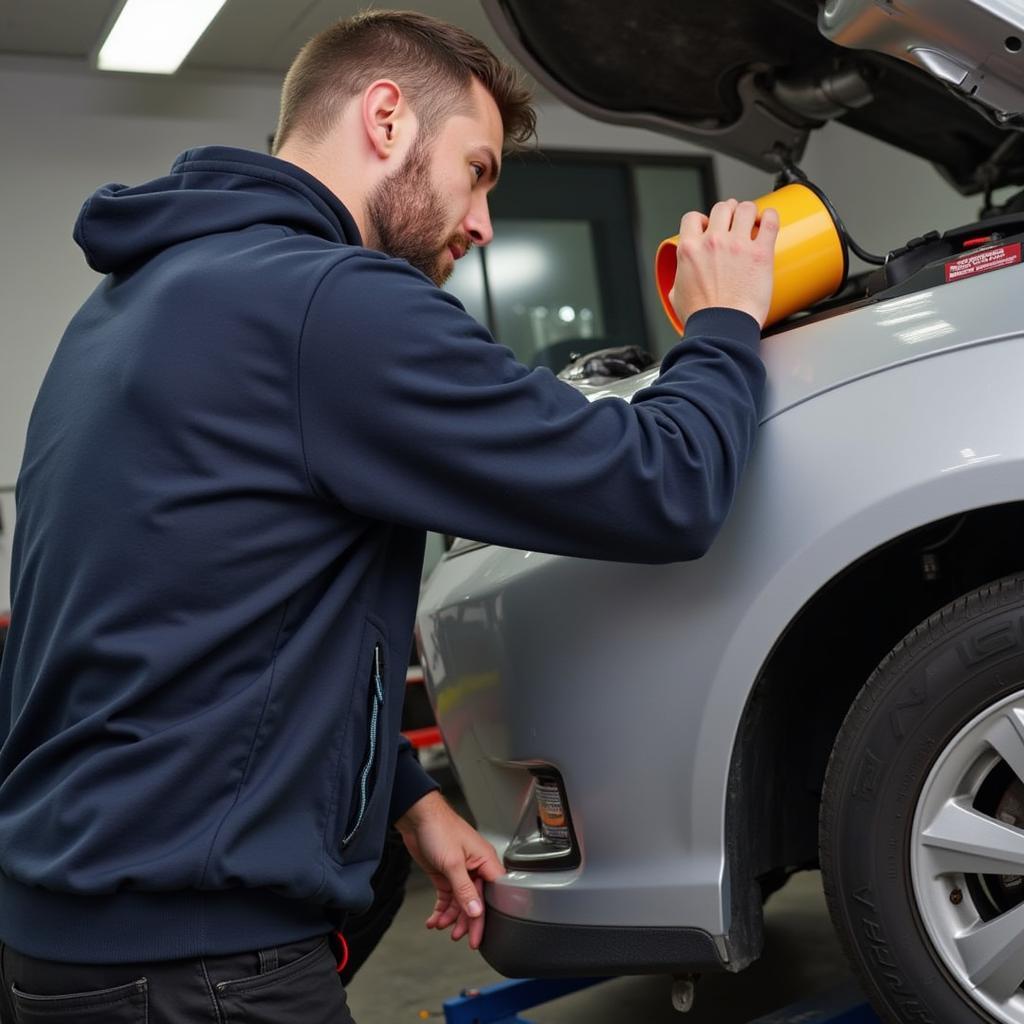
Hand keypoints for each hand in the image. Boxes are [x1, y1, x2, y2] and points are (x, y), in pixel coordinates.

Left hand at [395, 790, 504, 949]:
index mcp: (485, 861)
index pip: (492, 895)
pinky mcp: (445, 874)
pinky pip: (447, 897)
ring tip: (440, 926)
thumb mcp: (453, 862)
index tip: (478, 936)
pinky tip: (434, 919)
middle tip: (459, 938)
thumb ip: (465, 890)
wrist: (417, 817)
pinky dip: (441, 910)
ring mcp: (460, 872)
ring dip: (451, 916)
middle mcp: (475, 867)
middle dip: (466, 921)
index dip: (485, 917)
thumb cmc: (439, 828)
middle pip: (476, 902)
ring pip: (460, 902)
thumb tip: (476, 912)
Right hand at [668, 199, 779, 328]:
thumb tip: (680, 278)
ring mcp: (738, 245)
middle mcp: (713, 242)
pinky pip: (770, 221)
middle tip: (734, 222)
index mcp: (690, 249)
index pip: (693, 217)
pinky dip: (771, 216)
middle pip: (722, 208)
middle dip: (728, 212)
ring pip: (745, 208)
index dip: (702, 219)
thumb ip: (679, 278)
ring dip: (749, 212)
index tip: (709, 226)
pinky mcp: (761, 253)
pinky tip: (770, 219)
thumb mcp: (677, 295)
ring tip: (753, 220)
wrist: (722, 329)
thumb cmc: (702, 318)